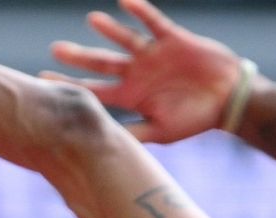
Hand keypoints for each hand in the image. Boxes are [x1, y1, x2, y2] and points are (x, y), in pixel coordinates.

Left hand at [44, 0, 244, 143]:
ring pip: (125, 39)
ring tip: (92, 20)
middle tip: (56, 49)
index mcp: (132, 96)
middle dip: (79, 58)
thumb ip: (135, 134)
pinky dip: (141, 11)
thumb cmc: (196, 119)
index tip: (45, 82)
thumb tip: (106, 144)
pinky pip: (153, 21)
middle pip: (102, 63)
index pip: (95, 91)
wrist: (229, 100)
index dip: (71, 86)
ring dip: (110, 30)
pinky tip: (125, 1)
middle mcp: (137, 73)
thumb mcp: (163, 132)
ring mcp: (153, 54)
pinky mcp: (172, 38)